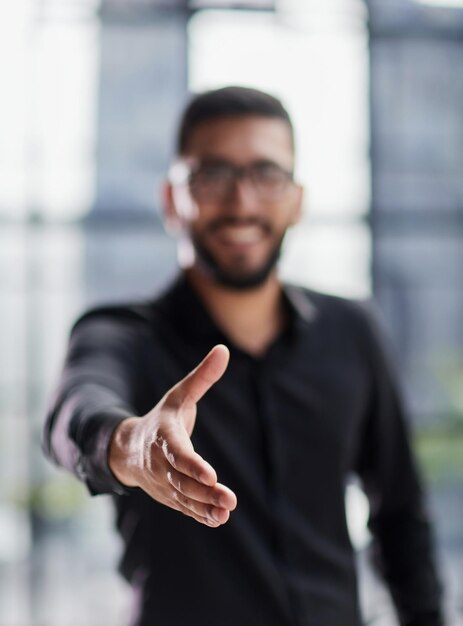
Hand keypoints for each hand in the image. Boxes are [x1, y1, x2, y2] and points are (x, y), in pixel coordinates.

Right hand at [109, 344, 236, 526]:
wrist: (129, 448)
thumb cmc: (161, 418)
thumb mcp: (179, 395)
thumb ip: (202, 377)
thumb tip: (224, 349)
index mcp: (164, 436)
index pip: (178, 453)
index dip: (193, 465)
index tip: (211, 474)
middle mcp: (161, 463)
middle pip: (183, 480)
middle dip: (205, 491)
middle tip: (230, 499)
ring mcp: (163, 482)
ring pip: (184, 497)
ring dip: (205, 506)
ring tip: (226, 511)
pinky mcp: (169, 496)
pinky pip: (183, 507)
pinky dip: (199, 514)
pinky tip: (218, 518)